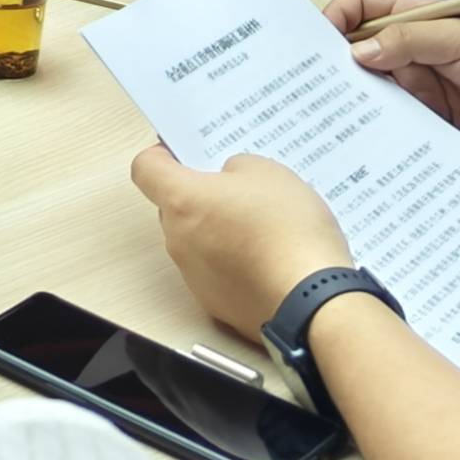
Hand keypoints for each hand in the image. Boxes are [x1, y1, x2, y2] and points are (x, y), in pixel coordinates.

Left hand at [129, 147, 349, 334]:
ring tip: (263, 227)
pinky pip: (217, 273)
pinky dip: (234, 264)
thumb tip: (229, 182)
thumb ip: (236, 168)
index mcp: (182, 201)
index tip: (181, 153)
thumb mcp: (268, 172)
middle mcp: (178, 241)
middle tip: (237, 189)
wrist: (314, 303)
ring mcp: (195, 278)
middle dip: (199, 196)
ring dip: (219, 231)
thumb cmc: (289, 231)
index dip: (161, 157)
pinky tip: (269, 260)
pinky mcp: (218, 305)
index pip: (145, 169)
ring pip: (196, 242)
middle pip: (173, 208)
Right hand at [326, 0, 459, 161]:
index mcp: (415, 19)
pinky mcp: (432, 124)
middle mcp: (411, 53)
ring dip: (359, 102)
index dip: (336, 19)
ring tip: (336, 118)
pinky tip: (371, 142)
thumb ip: (410, 40)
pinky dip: (384, 133)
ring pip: (375, 93)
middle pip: (359, 54)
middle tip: (315, 86)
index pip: (361, 10)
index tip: (318, 40)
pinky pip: (399, 127)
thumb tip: (357, 52)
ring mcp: (421, 89)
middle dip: (337, 66)